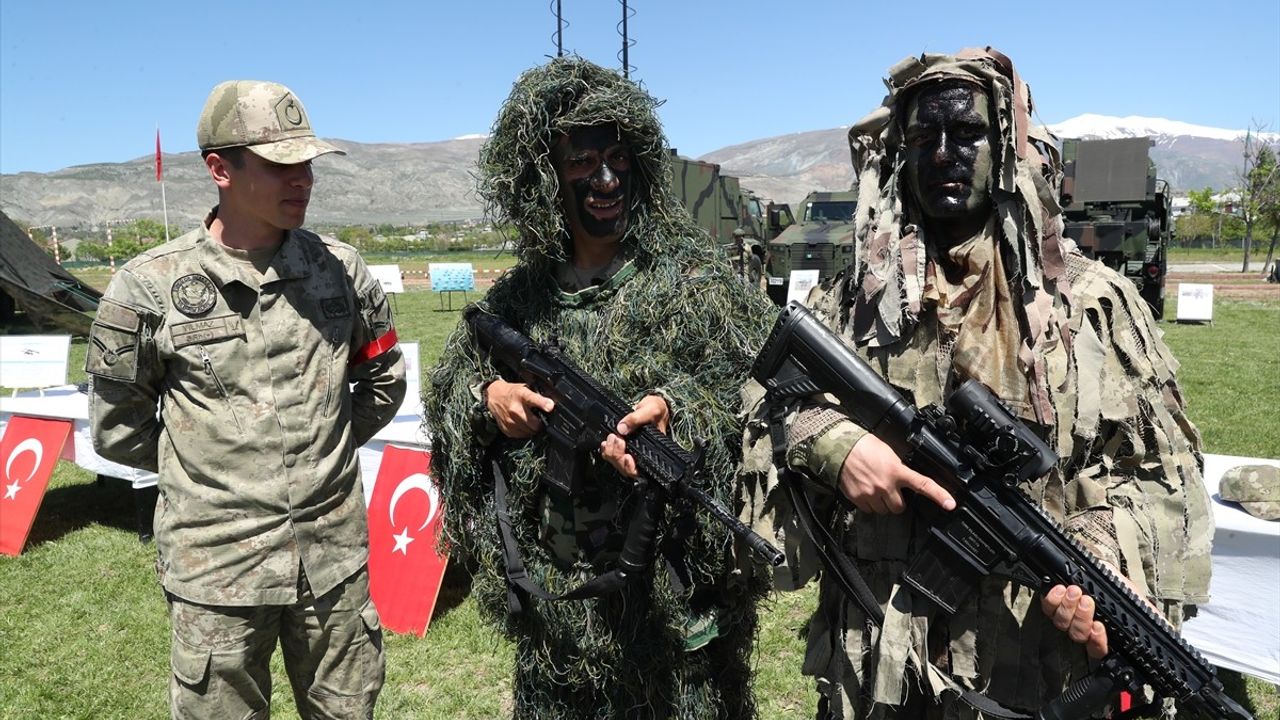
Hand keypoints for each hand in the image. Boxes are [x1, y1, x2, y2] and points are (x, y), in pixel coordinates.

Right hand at [486, 379, 554, 438]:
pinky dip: (524, 432)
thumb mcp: (525, 388)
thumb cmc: (512, 393)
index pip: (532, 399)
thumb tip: (551, 404)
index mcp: (521, 395)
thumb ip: (537, 396)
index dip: (543, 403)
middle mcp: (514, 408)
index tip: (550, 406)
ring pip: (529, 432)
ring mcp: (509, 420)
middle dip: (540, 423)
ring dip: (533, 429)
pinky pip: (521, 435)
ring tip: (531, 421)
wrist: (494, 396)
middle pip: (534, 423)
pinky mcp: (506, 428)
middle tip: (540, 419)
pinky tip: (523, 424)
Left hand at [600, 395, 669, 477]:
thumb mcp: (651, 410)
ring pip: (617, 463)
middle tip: (617, 439)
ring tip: (612, 437)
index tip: (627, 456)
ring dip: (611, 452)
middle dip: (618, 457)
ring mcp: (630, 451)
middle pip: (626, 469)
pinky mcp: (622, 446)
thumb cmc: (656, 410)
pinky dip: (607, 450)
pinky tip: (606, 442)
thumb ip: (637, 418)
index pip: (640, 469)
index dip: (630, 467)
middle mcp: (640, 455)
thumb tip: (621, 428)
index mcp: (651, 451)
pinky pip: (611, 455)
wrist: (651, 405)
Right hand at [837, 433, 955, 512]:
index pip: (923, 485)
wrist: (840, 448)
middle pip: (899, 507)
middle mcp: (886, 485)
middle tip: (890, 490)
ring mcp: (871, 494)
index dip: (939, 495)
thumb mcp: (889, 453)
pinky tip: (865, 491)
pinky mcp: (858, 499)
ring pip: (884, 511)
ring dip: (883, 504)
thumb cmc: (865, 446)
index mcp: (897, 471)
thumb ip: (899, 467)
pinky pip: (869, 510)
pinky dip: (869, 504)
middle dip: (896, 501)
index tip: (950, 504)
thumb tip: (906, 477)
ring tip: (875, 489)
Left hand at [1041, 564, 1150, 659]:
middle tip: (1086, 600)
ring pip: (1061, 622)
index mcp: (1103, 634)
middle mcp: (1083, 630)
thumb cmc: (1122, 588)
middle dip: (1081, 618)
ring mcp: (1067, 617)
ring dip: (1067, 607)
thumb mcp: (1137, 601)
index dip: (1096, 641)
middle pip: (1077, 634)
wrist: (1104, 568)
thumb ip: (1149, 616)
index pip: (1097, 649)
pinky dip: (1052, 600)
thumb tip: (1166, 628)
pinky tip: (1059, 589)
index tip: (1100, 627)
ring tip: (1074, 591)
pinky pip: (1047, 608)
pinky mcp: (1054, 603)